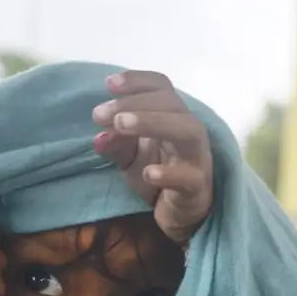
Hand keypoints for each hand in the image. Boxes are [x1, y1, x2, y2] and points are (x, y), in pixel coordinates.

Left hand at [91, 70, 213, 245]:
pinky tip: (147, 173)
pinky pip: (190, 177)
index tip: (108, 84)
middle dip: (134, 103)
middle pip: (171, 103)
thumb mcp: (131, 158)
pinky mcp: (198, 187)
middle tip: (100, 114)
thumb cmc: (159, 177)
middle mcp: (189, 131)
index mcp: (172, 118)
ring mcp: (197, 158)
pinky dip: (169, 174)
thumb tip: (98, 135)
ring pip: (187, 130)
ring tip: (120, 125)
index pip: (161, 88)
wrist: (182, 215)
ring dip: (153, 122)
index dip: (137, 80)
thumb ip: (116, 143)